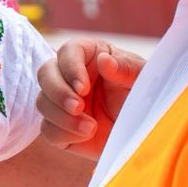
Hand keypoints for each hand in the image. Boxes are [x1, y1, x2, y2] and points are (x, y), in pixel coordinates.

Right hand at [36, 38, 144, 160]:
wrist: (145, 132)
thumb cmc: (144, 97)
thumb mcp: (141, 80)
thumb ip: (125, 69)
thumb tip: (104, 61)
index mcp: (89, 55)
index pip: (67, 51)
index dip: (70, 68)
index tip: (83, 87)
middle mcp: (70, 76)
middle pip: (45, 74)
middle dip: (58, 92)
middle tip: (78, 106)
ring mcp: (62, 102)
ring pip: (42, 102)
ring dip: (62, 116)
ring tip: (91, 127)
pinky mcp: (60, 127)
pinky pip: (48, 130)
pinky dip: (64, 133)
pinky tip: (86, 134)